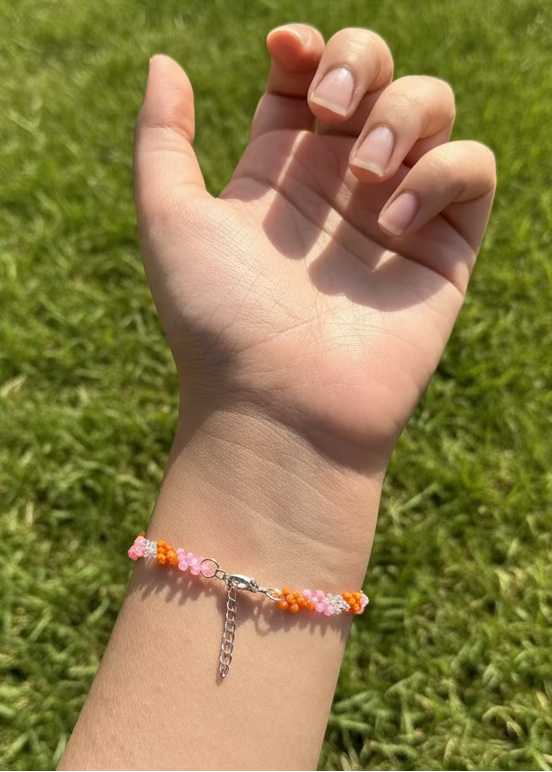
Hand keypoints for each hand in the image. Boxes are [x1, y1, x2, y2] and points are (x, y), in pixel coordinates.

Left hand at [134, 24, 494, 468]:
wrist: (278, 406)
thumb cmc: (218, 319)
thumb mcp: (170, 218)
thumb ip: (162, 137)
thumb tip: (164, 60)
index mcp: (281, 169)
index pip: (307, 75)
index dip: (306, 48)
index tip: (286, 54)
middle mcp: (340, 182)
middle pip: (376, 71)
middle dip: (361, 60)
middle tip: (332, 107)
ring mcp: (395, 210)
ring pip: (432, 106)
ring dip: (403, 112)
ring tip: (366, 174)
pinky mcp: (444, 246)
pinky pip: (472, 170)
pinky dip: (441, 175)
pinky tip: (394, 223)